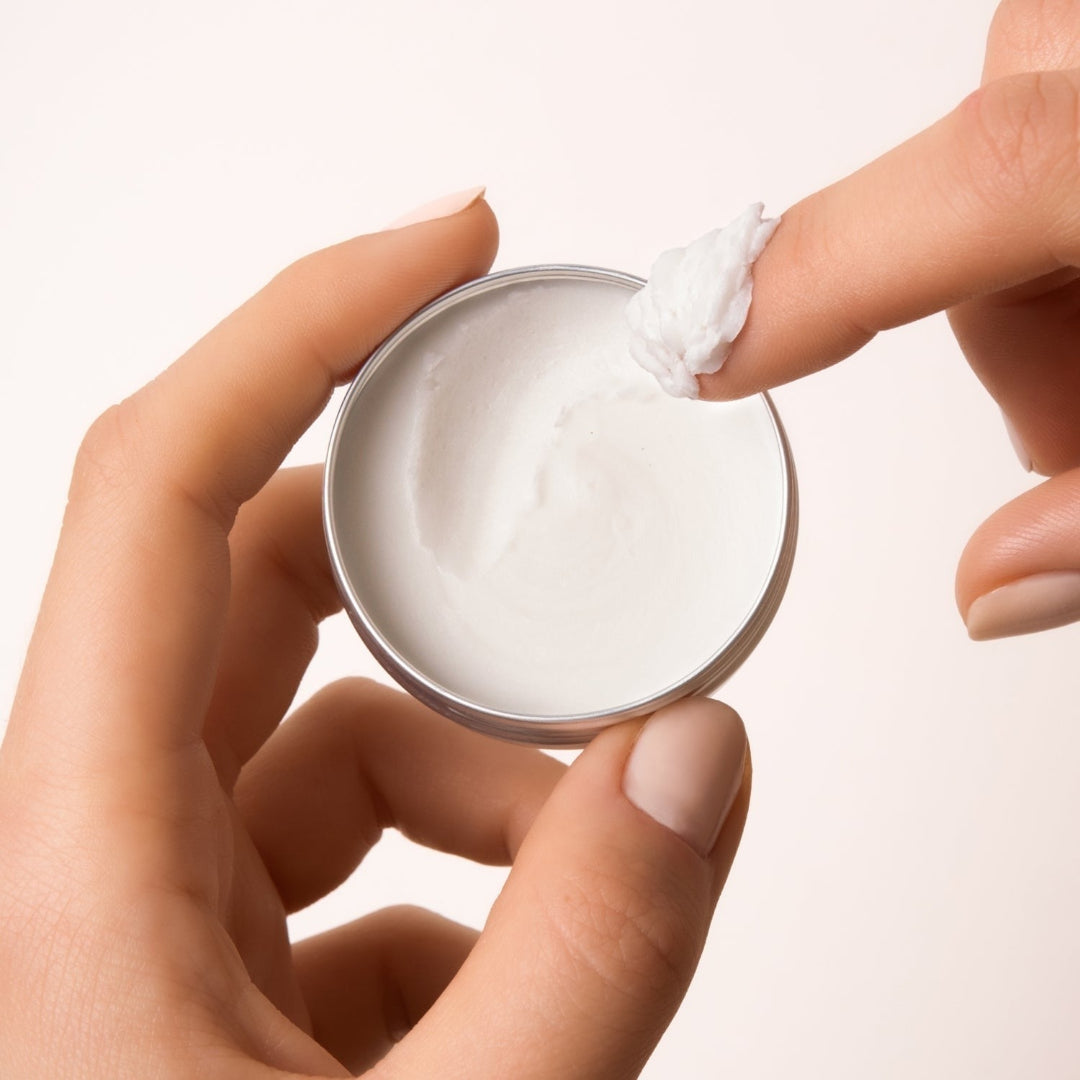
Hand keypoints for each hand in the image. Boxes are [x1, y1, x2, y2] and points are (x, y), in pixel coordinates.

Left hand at [0, 190, 750, 1078]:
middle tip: (573, 589)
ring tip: (593, 835)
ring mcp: (156, 900)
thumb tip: (698, 755)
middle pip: (268, 590)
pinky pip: (357, 843)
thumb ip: (587, 955)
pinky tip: (533, 948)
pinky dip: (469, 862)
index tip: (439, 247)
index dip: (303, 326)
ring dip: (485, 757)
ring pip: (334, 727)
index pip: (163, 486)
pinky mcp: (222, 964)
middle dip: (444, 574)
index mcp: (68, 849)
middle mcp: (91, 843)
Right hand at [702, 0, 1079, 641]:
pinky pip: (1055, 103)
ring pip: (1017, 129)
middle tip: (1071, 433)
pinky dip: (1060, 210)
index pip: (983, 176)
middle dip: (1004, 320)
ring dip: (1035, 266)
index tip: (702, 353)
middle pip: (985, 167)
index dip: (809, 275)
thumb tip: (995, 592)